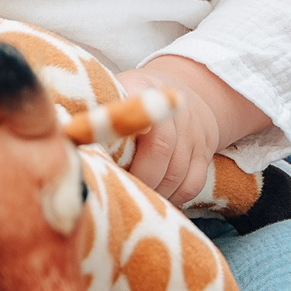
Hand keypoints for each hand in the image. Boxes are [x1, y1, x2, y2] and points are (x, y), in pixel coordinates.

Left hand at [119, 55, 269, 203]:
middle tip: (121, 188)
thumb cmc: (136, 96)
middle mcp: (175, 112)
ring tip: (138, 198)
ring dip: (155, 192)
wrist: (182, 91)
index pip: (143, 112)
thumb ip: (108, 106)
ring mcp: (193, 135)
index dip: (130, 133)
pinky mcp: (203, 155)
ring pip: (176, 173)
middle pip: (161, 150)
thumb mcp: (118, 89)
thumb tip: (87, 128)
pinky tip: (159, 201)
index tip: (114, 161)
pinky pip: (192, 184)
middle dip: (140, 176)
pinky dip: (175, 198)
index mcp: (146, 92)